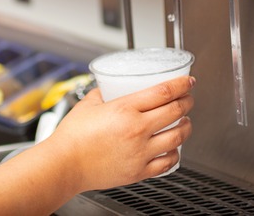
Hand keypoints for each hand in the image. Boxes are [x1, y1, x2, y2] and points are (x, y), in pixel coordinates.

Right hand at [44, 75, 194, 191]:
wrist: (65, 165)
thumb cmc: (72, 137)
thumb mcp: (88, 104)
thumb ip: (102, 93)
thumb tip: (110, 87)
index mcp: (125, 109)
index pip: (164, 92)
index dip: (181, 84)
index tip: (188, 82)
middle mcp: (137, 130)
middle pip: (176, 111)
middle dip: (187, 102)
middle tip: (188, 98)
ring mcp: (140, 152)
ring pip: (177, 137)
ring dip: (186, 127)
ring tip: (185, 122)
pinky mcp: (139, 171)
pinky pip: (167, 162)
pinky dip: (175, 153)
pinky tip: (173, 148)